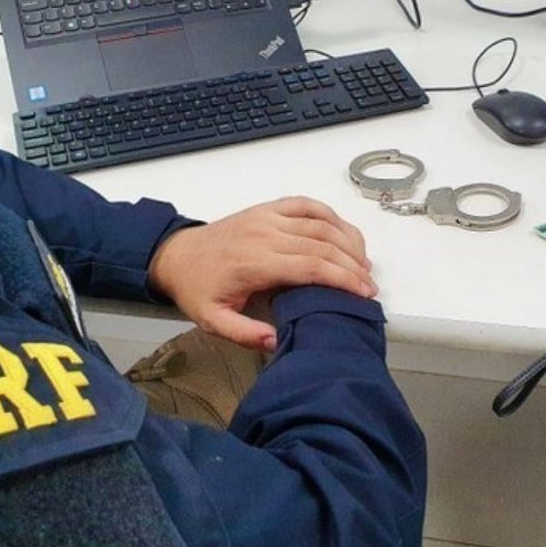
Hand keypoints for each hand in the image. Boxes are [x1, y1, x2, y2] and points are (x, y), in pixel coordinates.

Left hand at [148, 197, 376, 350]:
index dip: (342, 279)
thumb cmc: (198, 288)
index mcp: (254, 262)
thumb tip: (277, 342)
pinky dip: (330, 215)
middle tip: (369, 285)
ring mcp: (267, 217)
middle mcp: (264, 234)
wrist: (176, 256)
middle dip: (353, 265)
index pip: (311, 267)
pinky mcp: (267, 209)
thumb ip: (245, 334)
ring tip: (363, 264)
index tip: (363, 293)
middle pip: (322, 245)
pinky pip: (306, 204)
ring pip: (320, 223)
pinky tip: (344, 232)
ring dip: (348, 241)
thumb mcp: (213, 321)